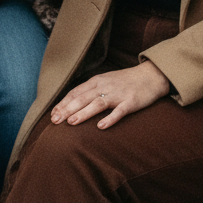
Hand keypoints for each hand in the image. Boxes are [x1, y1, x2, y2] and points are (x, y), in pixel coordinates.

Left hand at [50, 62, 170, 129]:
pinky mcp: (130, 102)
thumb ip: (92, 90)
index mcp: (97, 81)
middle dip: (67, 109)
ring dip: (83, 113)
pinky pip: (119, 111)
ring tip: (71, 122)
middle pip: (83, 98)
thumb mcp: (106, 81)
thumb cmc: (126, 81)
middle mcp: (105, 86)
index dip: (63, 103)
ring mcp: (117, 94)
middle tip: (55, 121)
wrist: (150, 76)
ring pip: (97, 103)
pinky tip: (101, 127)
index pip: (76, 92)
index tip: (52, 114)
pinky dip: (109, 119)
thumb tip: (74, 101)